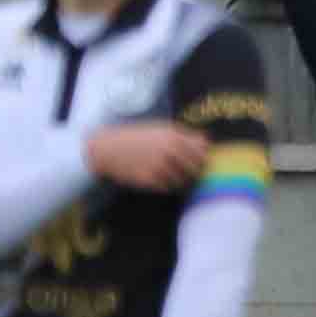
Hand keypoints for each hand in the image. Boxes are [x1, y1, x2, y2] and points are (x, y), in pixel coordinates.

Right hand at [85, 122, 209, 193]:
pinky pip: (168, 188)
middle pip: (196, 168)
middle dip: (195, 171)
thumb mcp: (161, 128)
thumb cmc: (137, 137)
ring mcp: (158, 166)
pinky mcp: (148, 180)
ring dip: (181, 180)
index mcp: (174, 137)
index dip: (204, 157)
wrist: (107, 148)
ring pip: (183, 181)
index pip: (202, 151)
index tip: (201, 161)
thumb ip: (185, 135)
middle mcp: (168, 151)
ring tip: (171, 175)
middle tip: (189, 172)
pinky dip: (167, 186)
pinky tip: (159, 179)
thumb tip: (208, 143)